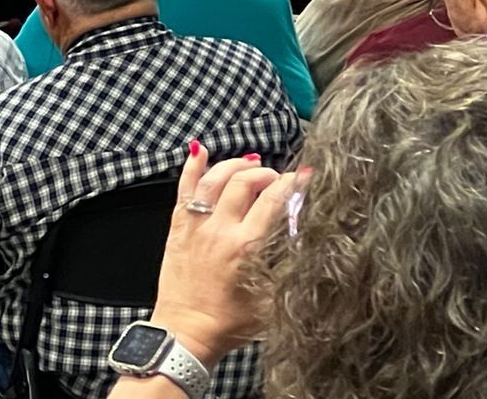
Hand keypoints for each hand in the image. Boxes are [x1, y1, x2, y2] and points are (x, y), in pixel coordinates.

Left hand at [148, 143, 305, 367]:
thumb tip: (308, 243)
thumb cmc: (229, 324)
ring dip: (234, 165)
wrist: (185, 334)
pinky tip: (199, 151)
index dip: (292, 183)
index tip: (303, 176)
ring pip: (214, 179)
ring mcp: (196, 226)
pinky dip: (191, 168)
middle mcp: (220, 230)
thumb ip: (290, 269)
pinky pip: (184, 190)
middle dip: (265, 173)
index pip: (273, 200)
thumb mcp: (272, 302)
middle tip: (276, 177)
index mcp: (246, 247)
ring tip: (249, 162)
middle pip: (244, 182)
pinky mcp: (178, 229)